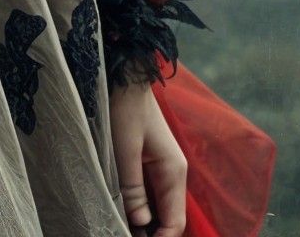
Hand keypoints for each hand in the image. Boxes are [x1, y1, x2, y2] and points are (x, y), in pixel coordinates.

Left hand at [108, 78, 188, 236]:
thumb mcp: (125, 152)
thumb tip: (141, 223)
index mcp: (173, 172)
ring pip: (160, 208)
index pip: (176, 221)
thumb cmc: (125, 111)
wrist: (126, 79)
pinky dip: (141, 208)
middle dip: (152, 233)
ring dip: (145, 223)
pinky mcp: (153, 164)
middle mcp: (174, 173)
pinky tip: (124, 213)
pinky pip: (151, 195)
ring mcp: (165, 169)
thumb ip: (133, 190)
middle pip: (169, 218)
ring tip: (123, 228)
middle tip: (125, 234)